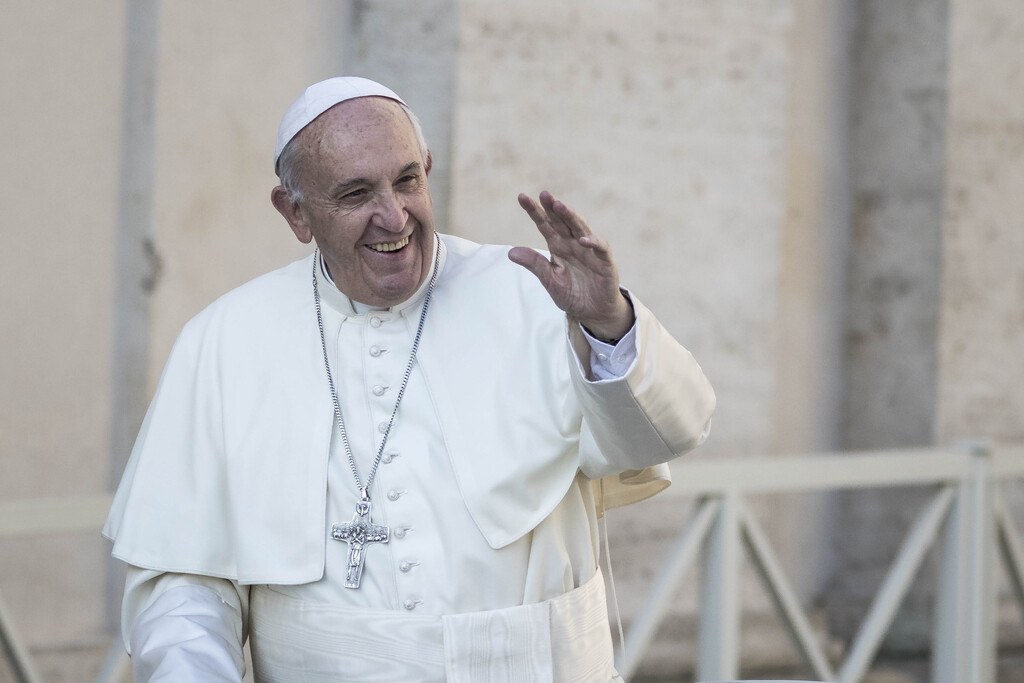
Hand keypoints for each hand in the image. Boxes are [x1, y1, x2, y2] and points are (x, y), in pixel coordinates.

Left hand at [509, 191, 634, 340]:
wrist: (593, 312)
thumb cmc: (572, 294)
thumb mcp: (550, 280)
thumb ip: (535, 265)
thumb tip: (510, 252)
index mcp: (558, 246)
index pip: (545, 224)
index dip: (535, 211)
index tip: (522, 197)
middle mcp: (573, 244)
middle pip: (562, 221)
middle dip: (553, 208)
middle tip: (543, 194)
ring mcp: (590, 251)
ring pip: (581, 228)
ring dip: (571, 217)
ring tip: (560, 206)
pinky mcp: (605, 262)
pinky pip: (600, 248)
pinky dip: (594, 242)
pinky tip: (583, 239)